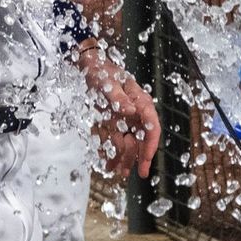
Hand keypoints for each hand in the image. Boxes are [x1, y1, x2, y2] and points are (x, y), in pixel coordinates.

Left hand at [80, 43, 161, 178]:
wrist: (89, 66)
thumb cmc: (101, 71)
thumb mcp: (108, 82)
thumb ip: (118, 97)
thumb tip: (130, 110)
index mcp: (140, 101)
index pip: (152, 126)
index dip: (151, 144)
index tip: (147, 159)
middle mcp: (135, 112)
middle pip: (143, 139)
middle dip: (140, 157)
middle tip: (138, 173)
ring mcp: (125, 119)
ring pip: (130, 142)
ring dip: (125, 158)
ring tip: (118, 172)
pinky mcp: (114, 122)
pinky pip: (115, 140)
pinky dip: (112, 152)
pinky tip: (108, 164)